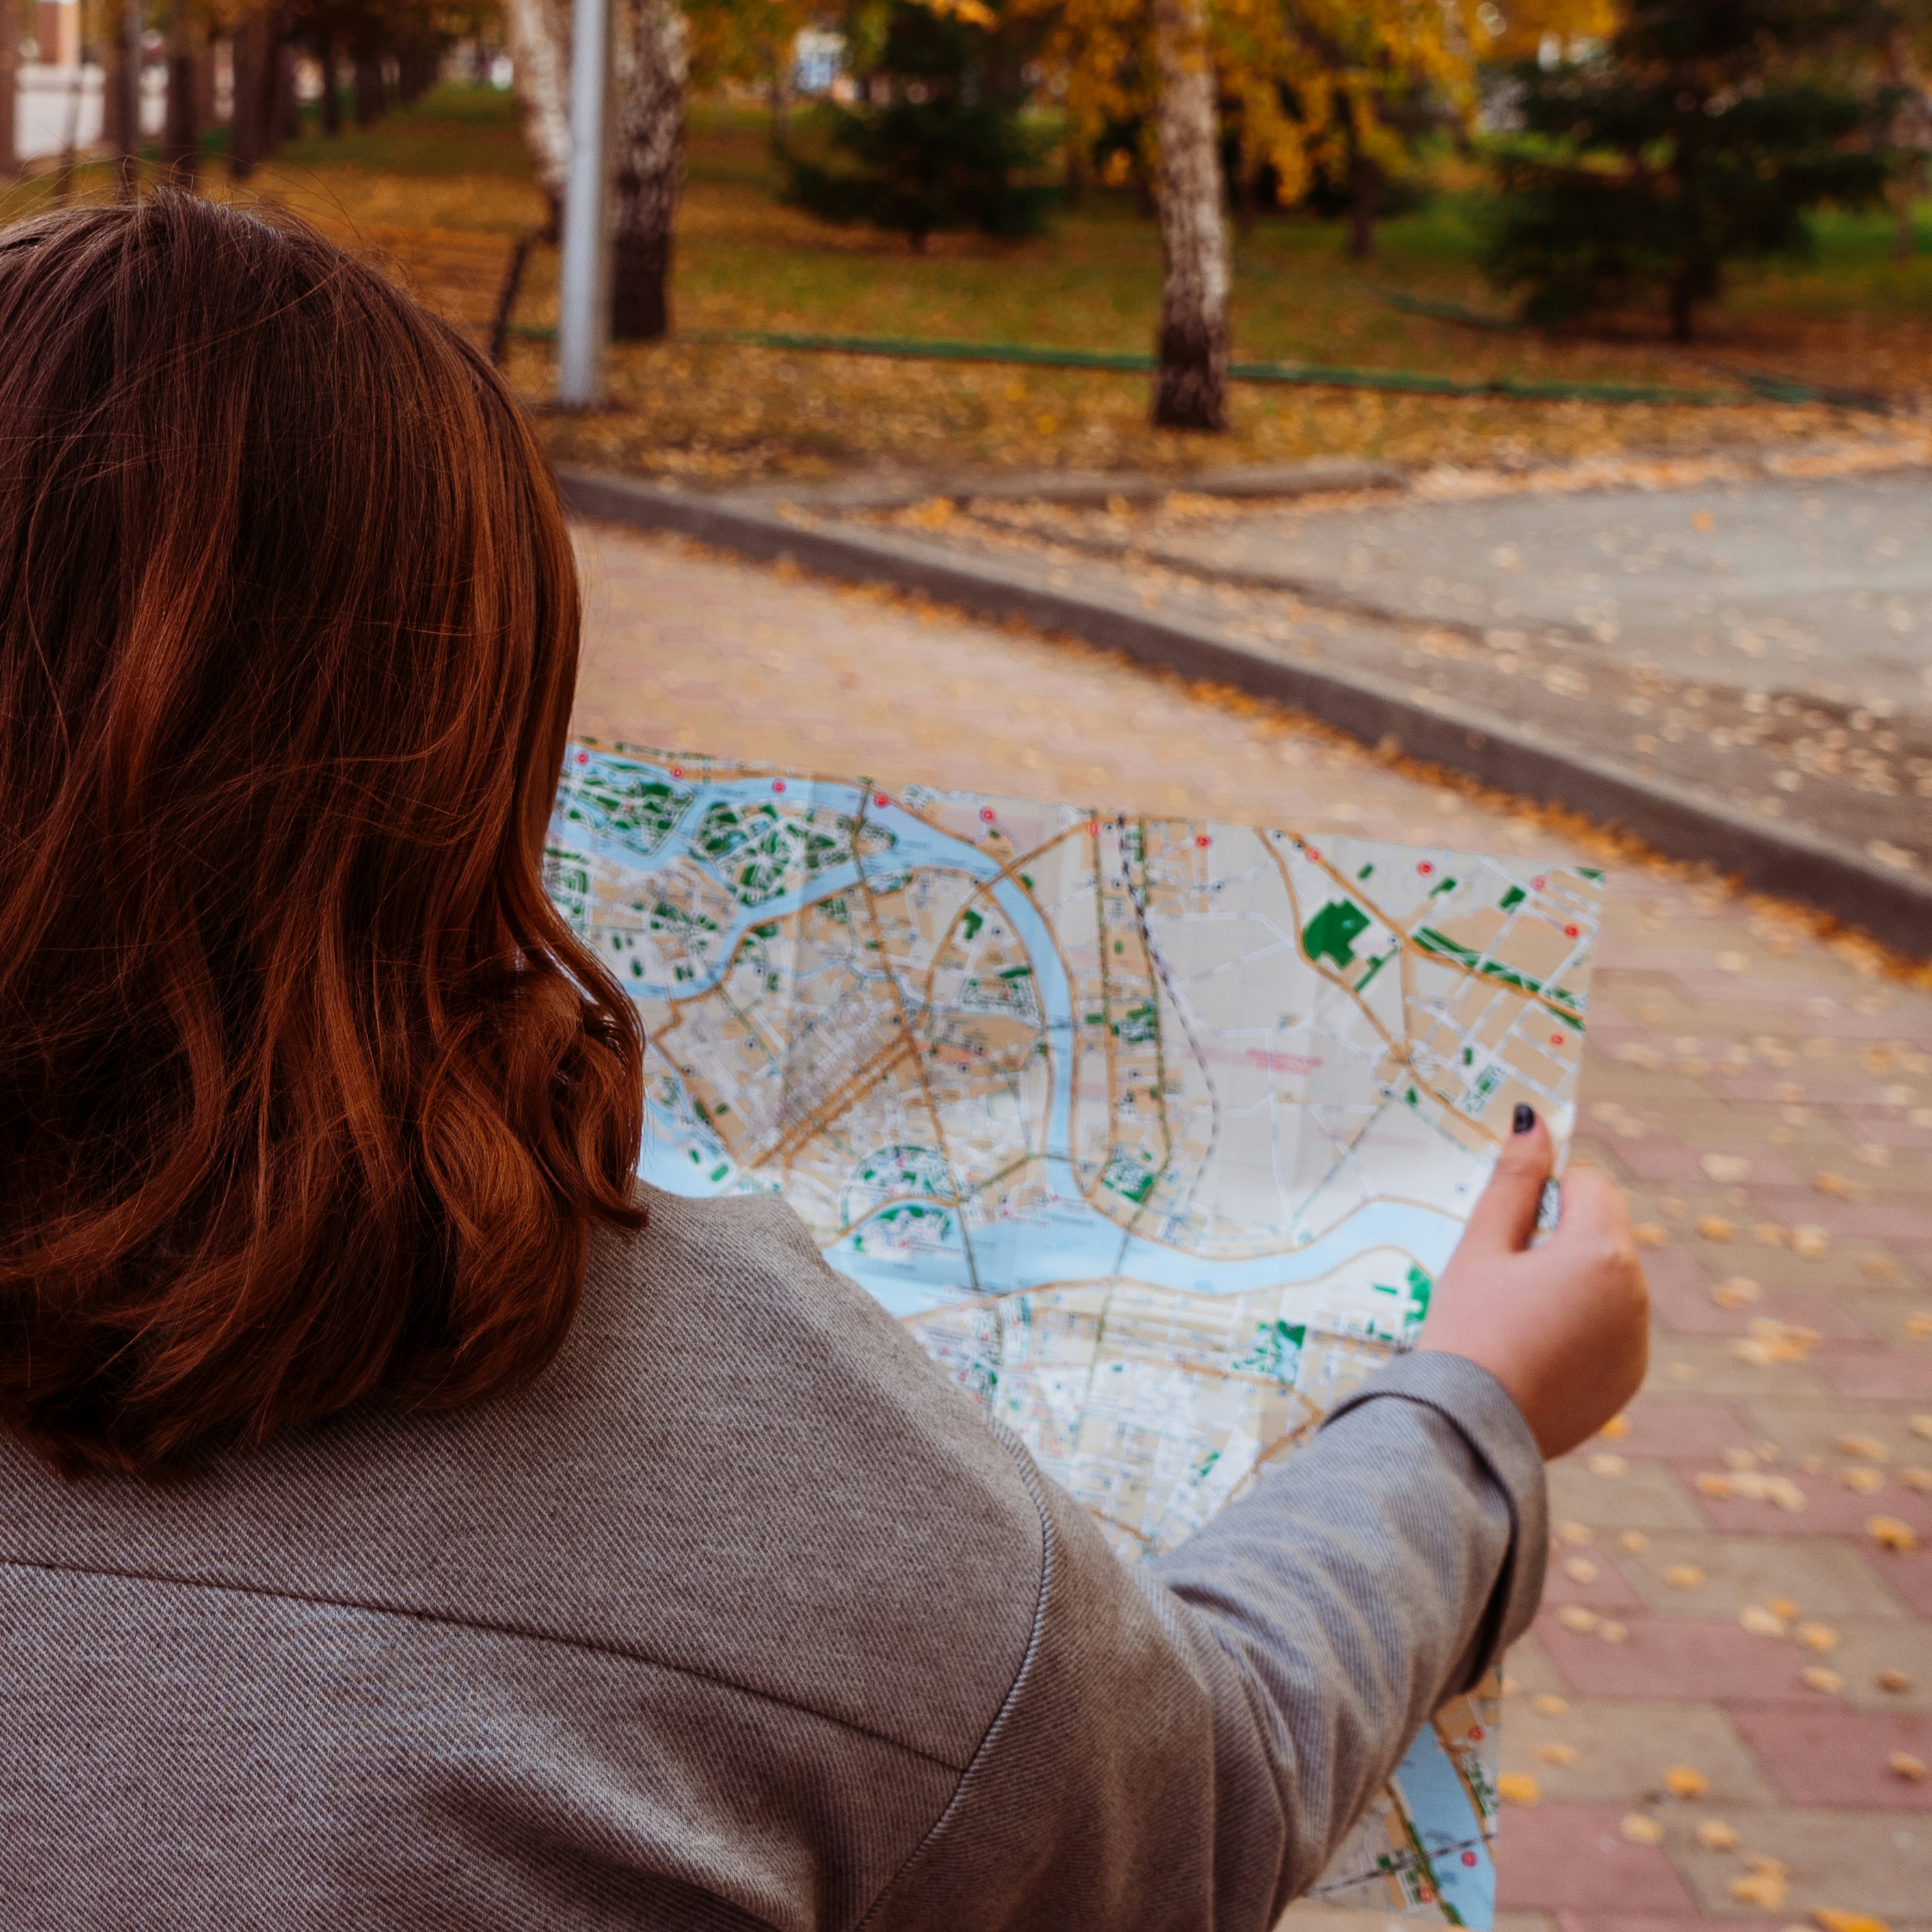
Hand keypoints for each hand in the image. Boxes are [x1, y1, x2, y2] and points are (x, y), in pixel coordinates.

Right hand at [1418, 1106, 1648, 1459]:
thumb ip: (1514, 1181)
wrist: (1467, 1427)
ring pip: (1607, 1282)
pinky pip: (1610, 1330)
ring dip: (1570, 1284)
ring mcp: (1637, 1341)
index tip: (1508, 1230)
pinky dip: (1579, 1330)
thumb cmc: (1467, 1328)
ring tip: (1516, 1321)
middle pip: (1602, 1233)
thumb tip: (1533, 1120)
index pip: (1590, 1184)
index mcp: (1601, 1252)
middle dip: (1559, 1241)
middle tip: (1504, 1280)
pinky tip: (1533, 1352)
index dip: (1545, 1196)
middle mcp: (1635, 1294)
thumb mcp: (1480, 1247)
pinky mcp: (1629, 1378)